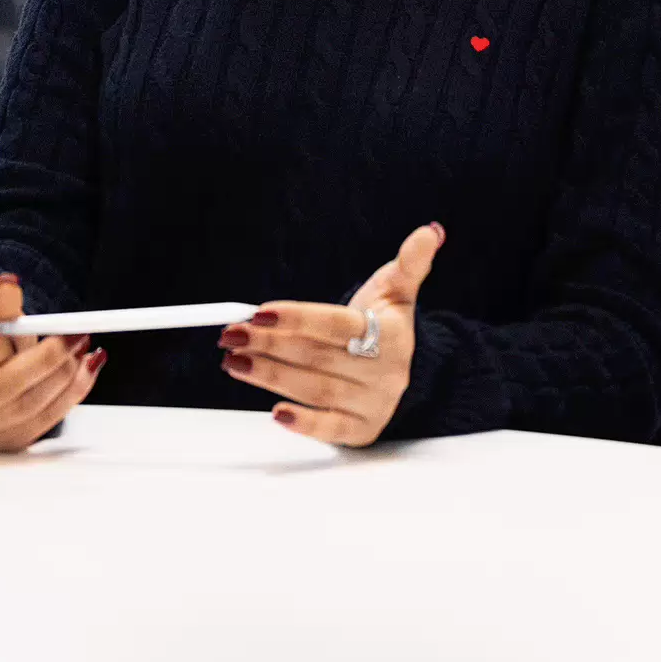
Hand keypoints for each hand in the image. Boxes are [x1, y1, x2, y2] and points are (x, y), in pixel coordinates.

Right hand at [0, 272, 104, 452]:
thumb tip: (9, 284)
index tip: (27, 324)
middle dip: (45, 360)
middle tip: (75, 335)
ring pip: (26, 407)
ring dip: (64, 376)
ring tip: (82, 347)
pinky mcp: (5, 442)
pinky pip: (45, 422)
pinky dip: (72, 393)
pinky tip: (86, 368)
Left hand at [219, 222, 444, 445]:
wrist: (416, 373)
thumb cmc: (389, 326)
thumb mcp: (398, 292)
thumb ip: (410, 262)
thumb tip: (430, 231)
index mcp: (389, 333)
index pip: (334, 324)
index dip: (295, 318)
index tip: (258, 312)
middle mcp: (384, 371)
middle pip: (316, 356)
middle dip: (267, 344)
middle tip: (230, 335)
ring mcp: (373, 403)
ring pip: (314, 390)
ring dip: (269, 376)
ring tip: (234, 362)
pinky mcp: (361, 430)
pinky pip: (330, 429)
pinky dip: (303, 423)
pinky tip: (276, 413)